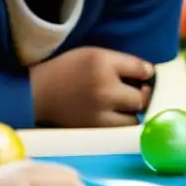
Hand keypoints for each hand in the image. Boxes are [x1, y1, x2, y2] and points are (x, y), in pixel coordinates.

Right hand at [31, 47, 153, 127]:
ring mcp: (98, 112)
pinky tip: (111, 116)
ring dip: (132, 113)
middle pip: (141, 97)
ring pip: (133, 118)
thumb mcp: (93, 54)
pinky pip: (118, 131)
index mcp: (102, 63)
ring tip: (121, 106)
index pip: (142, 69)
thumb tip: (149, 73)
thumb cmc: (67, 70)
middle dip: (141, 94)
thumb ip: (121, 62)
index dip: (147, 73)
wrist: (36, 93)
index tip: (145, 74)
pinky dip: (120, 125)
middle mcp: (103, 88)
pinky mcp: (92, 129)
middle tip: (135, 92)